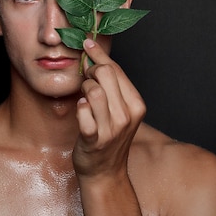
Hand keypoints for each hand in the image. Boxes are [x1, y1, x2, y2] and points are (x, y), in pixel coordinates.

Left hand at [72, 38, 146, 178]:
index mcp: (136, 104)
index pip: (117, 69)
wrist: (105, 173)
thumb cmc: (108, 137)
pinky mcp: (94, 139)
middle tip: (85, 78)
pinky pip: (83, 112)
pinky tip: (81, 109)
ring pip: (94, 91)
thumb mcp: (118, 110)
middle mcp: (127, 115)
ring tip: (84, 96)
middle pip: (106, 74)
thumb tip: (94, 56)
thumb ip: (111, 86)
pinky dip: (80, 107)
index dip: (99, 54)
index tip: (87, 43)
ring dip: (84, 89)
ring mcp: (112, 129)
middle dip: (90, 70)